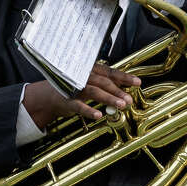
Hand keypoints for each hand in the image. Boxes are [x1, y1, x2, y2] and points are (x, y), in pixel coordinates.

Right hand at [22, 64, 141, 129]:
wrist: (49, 95)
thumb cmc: (73, 87)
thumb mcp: (89, 81)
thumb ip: (105, 84)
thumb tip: (126, 91)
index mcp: (89, 69)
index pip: (109, 72)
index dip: (123, 77)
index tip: (137, 82)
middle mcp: (82, 76)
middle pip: (103, 82)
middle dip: (118, 90)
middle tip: (129, 99)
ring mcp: (73, 87)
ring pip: (94, 92)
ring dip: (109, 98)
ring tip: (121, 105)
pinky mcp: (67, 100)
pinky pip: (79, 106)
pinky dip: (89, 110)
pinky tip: (99, 115)